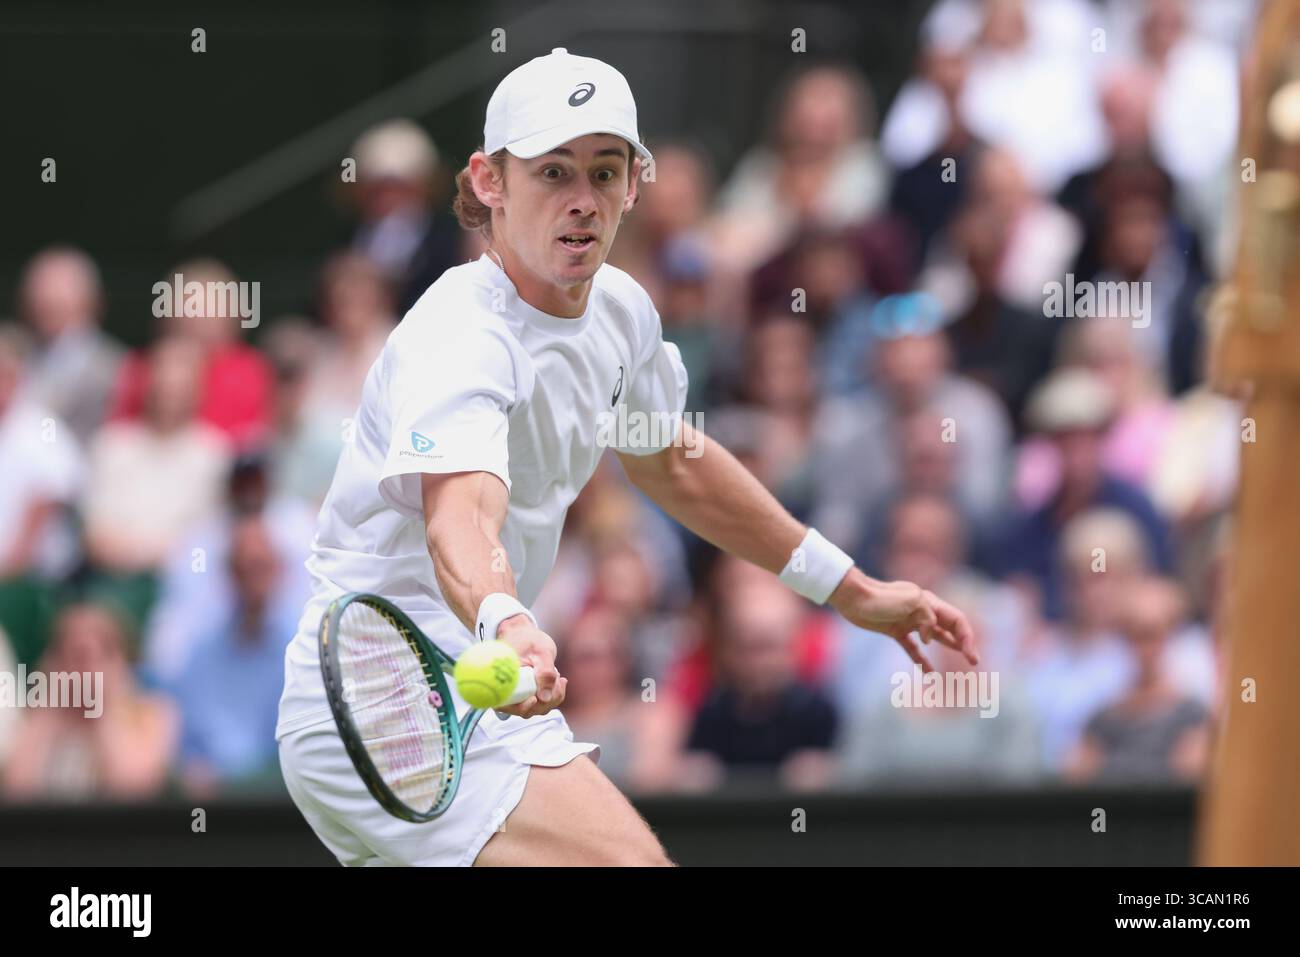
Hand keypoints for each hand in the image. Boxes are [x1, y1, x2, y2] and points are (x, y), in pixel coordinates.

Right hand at [494, 615, 566, 716]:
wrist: (525, 634)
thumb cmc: (529, 639)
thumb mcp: (541, 651)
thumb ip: (545, 672)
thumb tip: (545, 698)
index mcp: (502, 680)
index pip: (506, 704)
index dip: (521, 707)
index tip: (534, 699)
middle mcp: (507, 691)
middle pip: (524, 710)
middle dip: (545, 701)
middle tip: (557, 679)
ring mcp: (518, 695)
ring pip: (536, 709)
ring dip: (552, 698)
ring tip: (558, 675)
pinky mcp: (528, 694)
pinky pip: (542, 703)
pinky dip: (554, 695)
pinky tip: (561, 681)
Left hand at [829, 569, 978, 672]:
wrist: (853, 597)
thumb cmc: (881, 597)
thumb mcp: (910, 601)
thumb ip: (927, 618)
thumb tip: (929, 638)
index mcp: (929, 602)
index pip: (956, 620)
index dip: (967, 637)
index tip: (971, 656)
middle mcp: (922, 611)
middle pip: (949, 627)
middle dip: (964, 643)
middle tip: (974, 660)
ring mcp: (909, 621)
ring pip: (935, 636)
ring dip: (949, 646)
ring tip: (962, 659)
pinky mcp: (895, 630)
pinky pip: (913, 648)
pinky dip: (921, 660)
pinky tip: (929, 672)